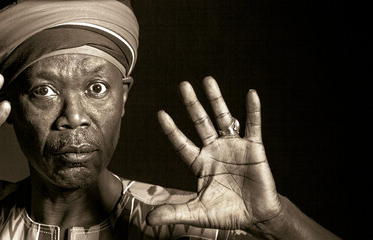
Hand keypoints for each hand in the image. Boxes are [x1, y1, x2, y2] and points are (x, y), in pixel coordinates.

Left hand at [147, 77, 281, 229]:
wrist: (256, 217)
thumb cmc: (226, 214)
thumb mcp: (197, 213)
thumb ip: (174, 212)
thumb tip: (148, 220)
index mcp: (199, 163)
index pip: (181, 142)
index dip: (171, 129)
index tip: (161, 113)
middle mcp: (214, 150)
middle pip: (200, 122)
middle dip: (191, 104)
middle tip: (183, 85)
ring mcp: (234, 146)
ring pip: (223, 118)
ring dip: (216, 99)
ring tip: (208, 80)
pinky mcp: (254, 148)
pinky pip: (253, 125)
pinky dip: (253, 110)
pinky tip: (251, 94)